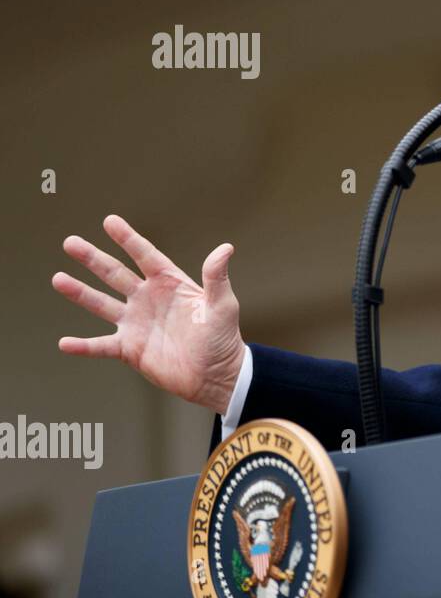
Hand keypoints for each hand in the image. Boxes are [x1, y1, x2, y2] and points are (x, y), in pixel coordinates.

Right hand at [52, 214, 245, 414]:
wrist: (216, 376)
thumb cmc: (223, 338)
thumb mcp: (222, 305)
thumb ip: (216, 277)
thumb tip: (225, 248)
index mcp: (169, 284)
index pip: (145, 256)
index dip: (128, 238)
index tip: (109, 221)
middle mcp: (148, 299)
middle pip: (115, 274)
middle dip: (93, 258)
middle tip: (70, 242)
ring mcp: (136, 323)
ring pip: (101, 304)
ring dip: (80, 293)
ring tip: (58, 279)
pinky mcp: (129, 349)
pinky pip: (101, 346)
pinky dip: (83, 346)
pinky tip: (64, 343)